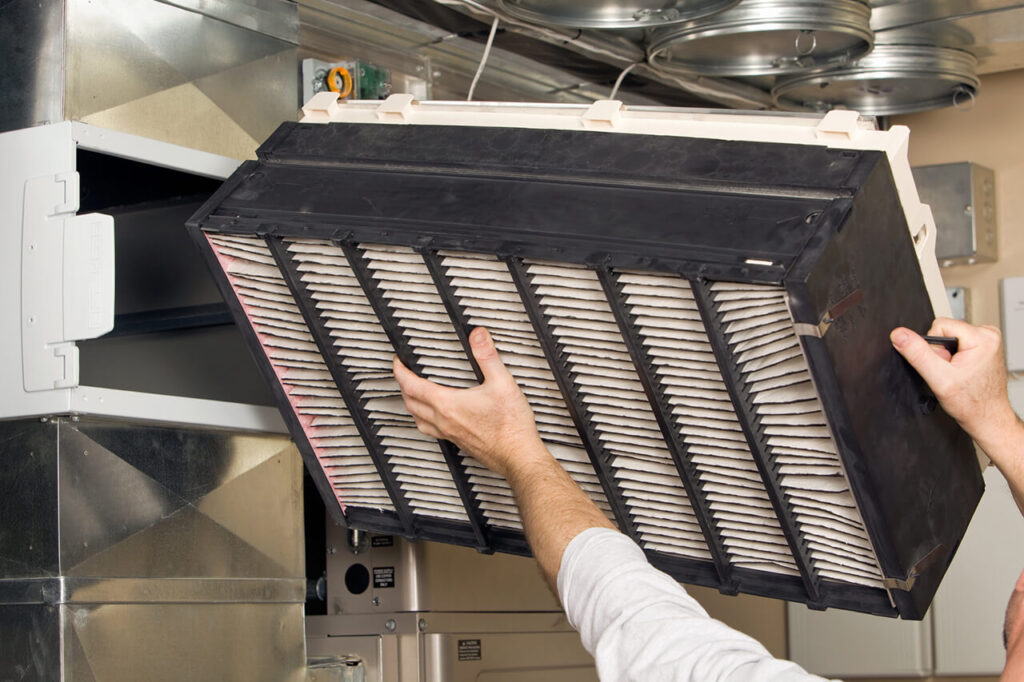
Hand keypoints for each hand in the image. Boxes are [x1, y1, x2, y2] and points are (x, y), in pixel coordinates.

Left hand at [393, 327, 547, 477]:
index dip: (400, 370)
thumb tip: (478, 335)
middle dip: (403, 385)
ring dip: (410, 404)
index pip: (411, 386)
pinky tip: (435, 417)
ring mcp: (449, 433)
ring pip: (417, 419)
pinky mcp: (458, 442)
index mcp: (447, 405)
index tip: (398, 361)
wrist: (518, 456)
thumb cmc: (511, 426)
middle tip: (403, 373)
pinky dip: (424, 419)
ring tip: (413, 393)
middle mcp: (443, 421)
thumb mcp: (502, 383)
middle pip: (409, 402)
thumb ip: (487, 356)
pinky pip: (430, 430)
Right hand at [890, 318, 1015, 440]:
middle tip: (951, 371)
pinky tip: (962, 370)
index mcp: (982, 337)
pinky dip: (954, 357)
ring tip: (957, 372)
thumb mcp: (938, 378)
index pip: (939, 326)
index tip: (945, 365)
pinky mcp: (985, 346)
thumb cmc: (971, 402)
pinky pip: (957, 343)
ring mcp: (988, 340)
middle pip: (945, 330)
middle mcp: (989, 334)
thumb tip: (899, 335)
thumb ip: (917, 354)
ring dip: (947, 356)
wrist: (986, 416)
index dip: (934, 348)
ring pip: (949, 337)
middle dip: (941, 352)